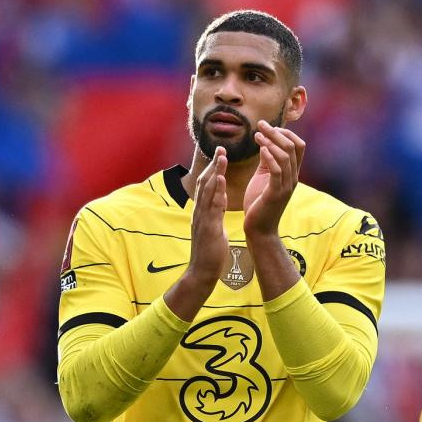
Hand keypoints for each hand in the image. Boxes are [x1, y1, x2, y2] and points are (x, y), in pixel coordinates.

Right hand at [187, 146, 229, 285]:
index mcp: (201, 212)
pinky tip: (220, 178)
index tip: (220, 156)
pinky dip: (216, 190)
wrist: (201, 273)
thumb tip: (220, 201)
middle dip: (213, 165)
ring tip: (222, 156)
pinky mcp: (208, 226)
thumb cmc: (209, 253)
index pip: (206, 186)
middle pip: (204, 183)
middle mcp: (199, 212)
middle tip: (221, 148)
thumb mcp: (213, 228)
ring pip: (207, 190)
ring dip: (215, 171)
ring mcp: (202, 218)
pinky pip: (212, 205)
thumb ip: (215, 213)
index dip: (213, 170)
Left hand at [243, 122, 304, 237]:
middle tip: (261, 124)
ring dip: (271, 142)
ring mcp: (286, 186)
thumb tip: (265, 142)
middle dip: (277, 132)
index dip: (285, 132)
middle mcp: (293, 177)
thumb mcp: (264, 177)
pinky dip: (269, 157)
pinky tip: (260, 149)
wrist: (259, 229)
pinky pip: (277, 171)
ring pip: (286, 156)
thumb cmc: (259, 203)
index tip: (268, 126)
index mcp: (291, 173)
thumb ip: (267, 161)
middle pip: (293, 146)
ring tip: (257, 135)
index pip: (298, 145)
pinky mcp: (276, 193)